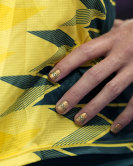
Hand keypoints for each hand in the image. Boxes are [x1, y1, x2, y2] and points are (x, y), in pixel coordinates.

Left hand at [48, 19, 132, 133]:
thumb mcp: (121, 27)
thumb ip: (103, 34)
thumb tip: (78, 36)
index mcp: (112, 39)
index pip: (83, 52)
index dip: (66, 65)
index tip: (51, 77)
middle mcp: (122, 53)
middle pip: (94, 76)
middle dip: (75, 93)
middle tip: (60, 108)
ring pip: (111, 90)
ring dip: (94, 108)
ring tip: (79, 121)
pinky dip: (126, 116)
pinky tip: (113, 128)